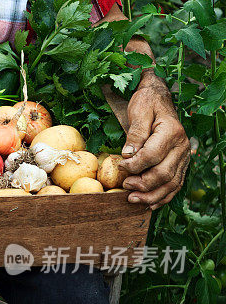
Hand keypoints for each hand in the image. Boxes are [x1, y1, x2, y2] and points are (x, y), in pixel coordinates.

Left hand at [119, 73, 190, 208]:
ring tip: (133, 199)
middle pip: (164, 173)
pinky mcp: (180, 164)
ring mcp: (183, 157)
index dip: (134, 165)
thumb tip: (128, 155)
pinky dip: (163, 197)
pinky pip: (175, 185)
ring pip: (171, 184)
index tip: (119, 166)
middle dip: (143, 184)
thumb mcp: (139, 112)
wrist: (158, 99)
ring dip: (152, 196)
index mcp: (171, 132)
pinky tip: (149, 204)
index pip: (152, 155)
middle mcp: (182, 146)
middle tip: (125, 186)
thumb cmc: (147, 104)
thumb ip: (135, 133)